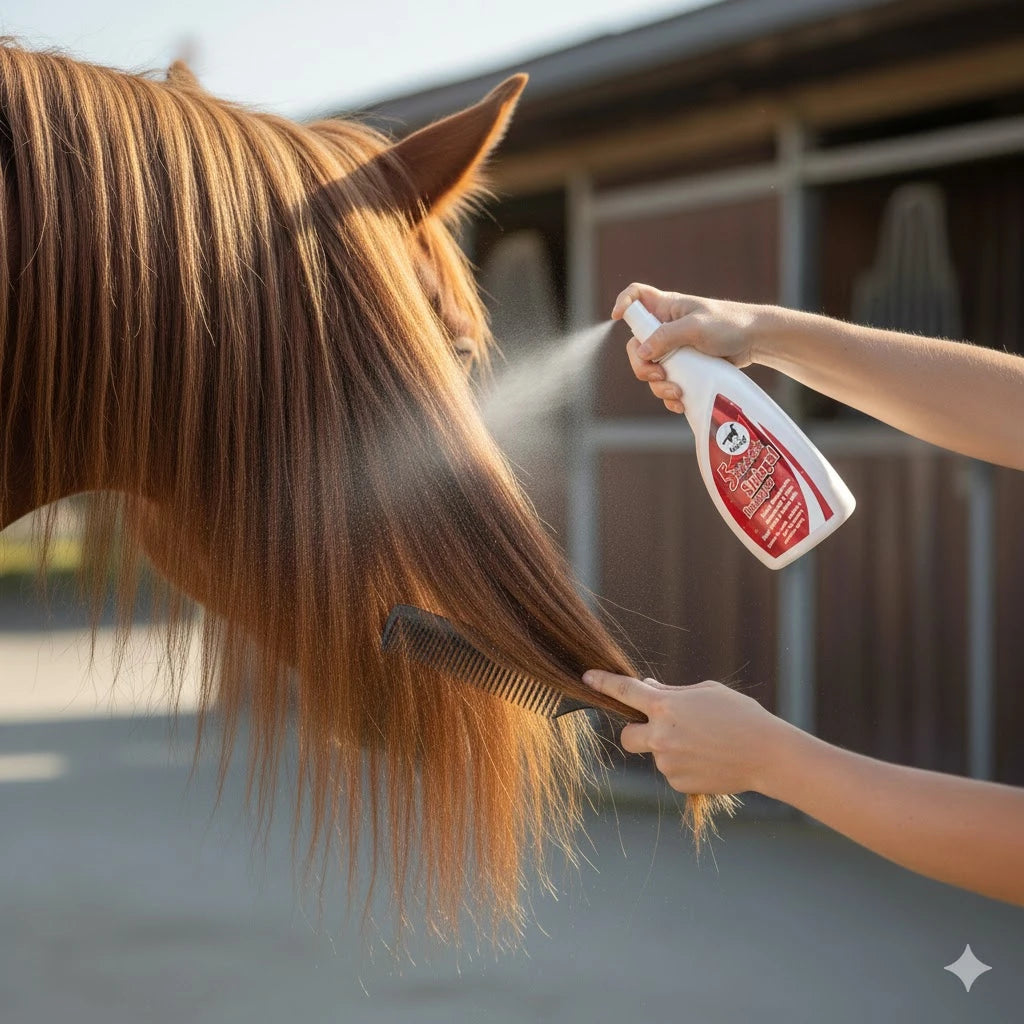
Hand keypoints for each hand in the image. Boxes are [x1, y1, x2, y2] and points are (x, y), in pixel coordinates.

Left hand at [582, 670, 785, 795]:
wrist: (766, 753)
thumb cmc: (739, 715)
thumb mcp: (705, 692)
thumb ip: (671, 693)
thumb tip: (646, 690)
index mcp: (665, 706)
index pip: (624, 692)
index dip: (603, 683)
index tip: (587, 678)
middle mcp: (660, 735)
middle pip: (626, 737)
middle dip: (635, 733)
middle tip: (658, 729)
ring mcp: (667, 762)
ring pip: (655, 754)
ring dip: (670, 749)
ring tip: (704, 744)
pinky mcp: (677, 782)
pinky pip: (671, 771)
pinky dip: (684, 765)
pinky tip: (708, 760)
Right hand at [611, 282, 766, 414]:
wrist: (755, 341)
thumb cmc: (729, 324)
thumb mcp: (696, 327)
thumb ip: (667, 336)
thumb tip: (642, 352)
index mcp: (666, 308)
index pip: (636, 296)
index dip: (623, 303)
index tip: (616, 318)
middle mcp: (665, 329)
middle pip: (635, 346)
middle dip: (642, 366)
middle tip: (658, 375)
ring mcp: (673, 350)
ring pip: (649, 370)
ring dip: (658, 386)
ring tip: (677, 393)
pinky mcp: (683, 368)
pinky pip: (666, 384)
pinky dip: (669, 396)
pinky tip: (680, 402)